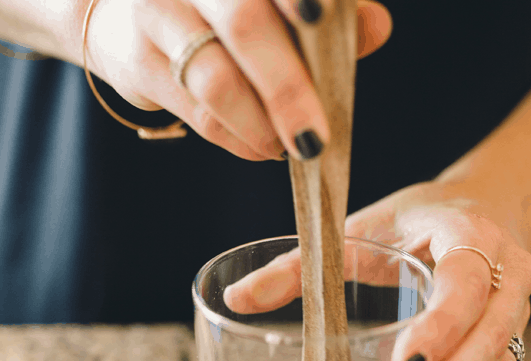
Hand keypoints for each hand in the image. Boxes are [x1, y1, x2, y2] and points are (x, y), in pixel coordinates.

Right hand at [83, 0, 391, 159]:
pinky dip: (239, 139)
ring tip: (292, 148)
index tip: (321, 18)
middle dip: (286, 88)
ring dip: (262, 126)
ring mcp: (155, 12)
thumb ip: (330, 12)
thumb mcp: (272, 0)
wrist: (125, 15)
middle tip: (315, 138)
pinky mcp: (138, 61)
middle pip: (243, 22)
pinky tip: (263, 146)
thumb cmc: (220, 9)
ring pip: (215, 79)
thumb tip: (377, 27)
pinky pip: (198, 113)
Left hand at [225, 180, 530, 360]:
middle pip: (489, 335)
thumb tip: (234, 300)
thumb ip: (299, 265)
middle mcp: (508, 273)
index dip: (441, 327)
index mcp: (470, 235)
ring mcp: (515, 310)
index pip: (467, 283)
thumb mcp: (361, 229)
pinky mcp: (509, 340)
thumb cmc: (415, 222)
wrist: (483, 210)